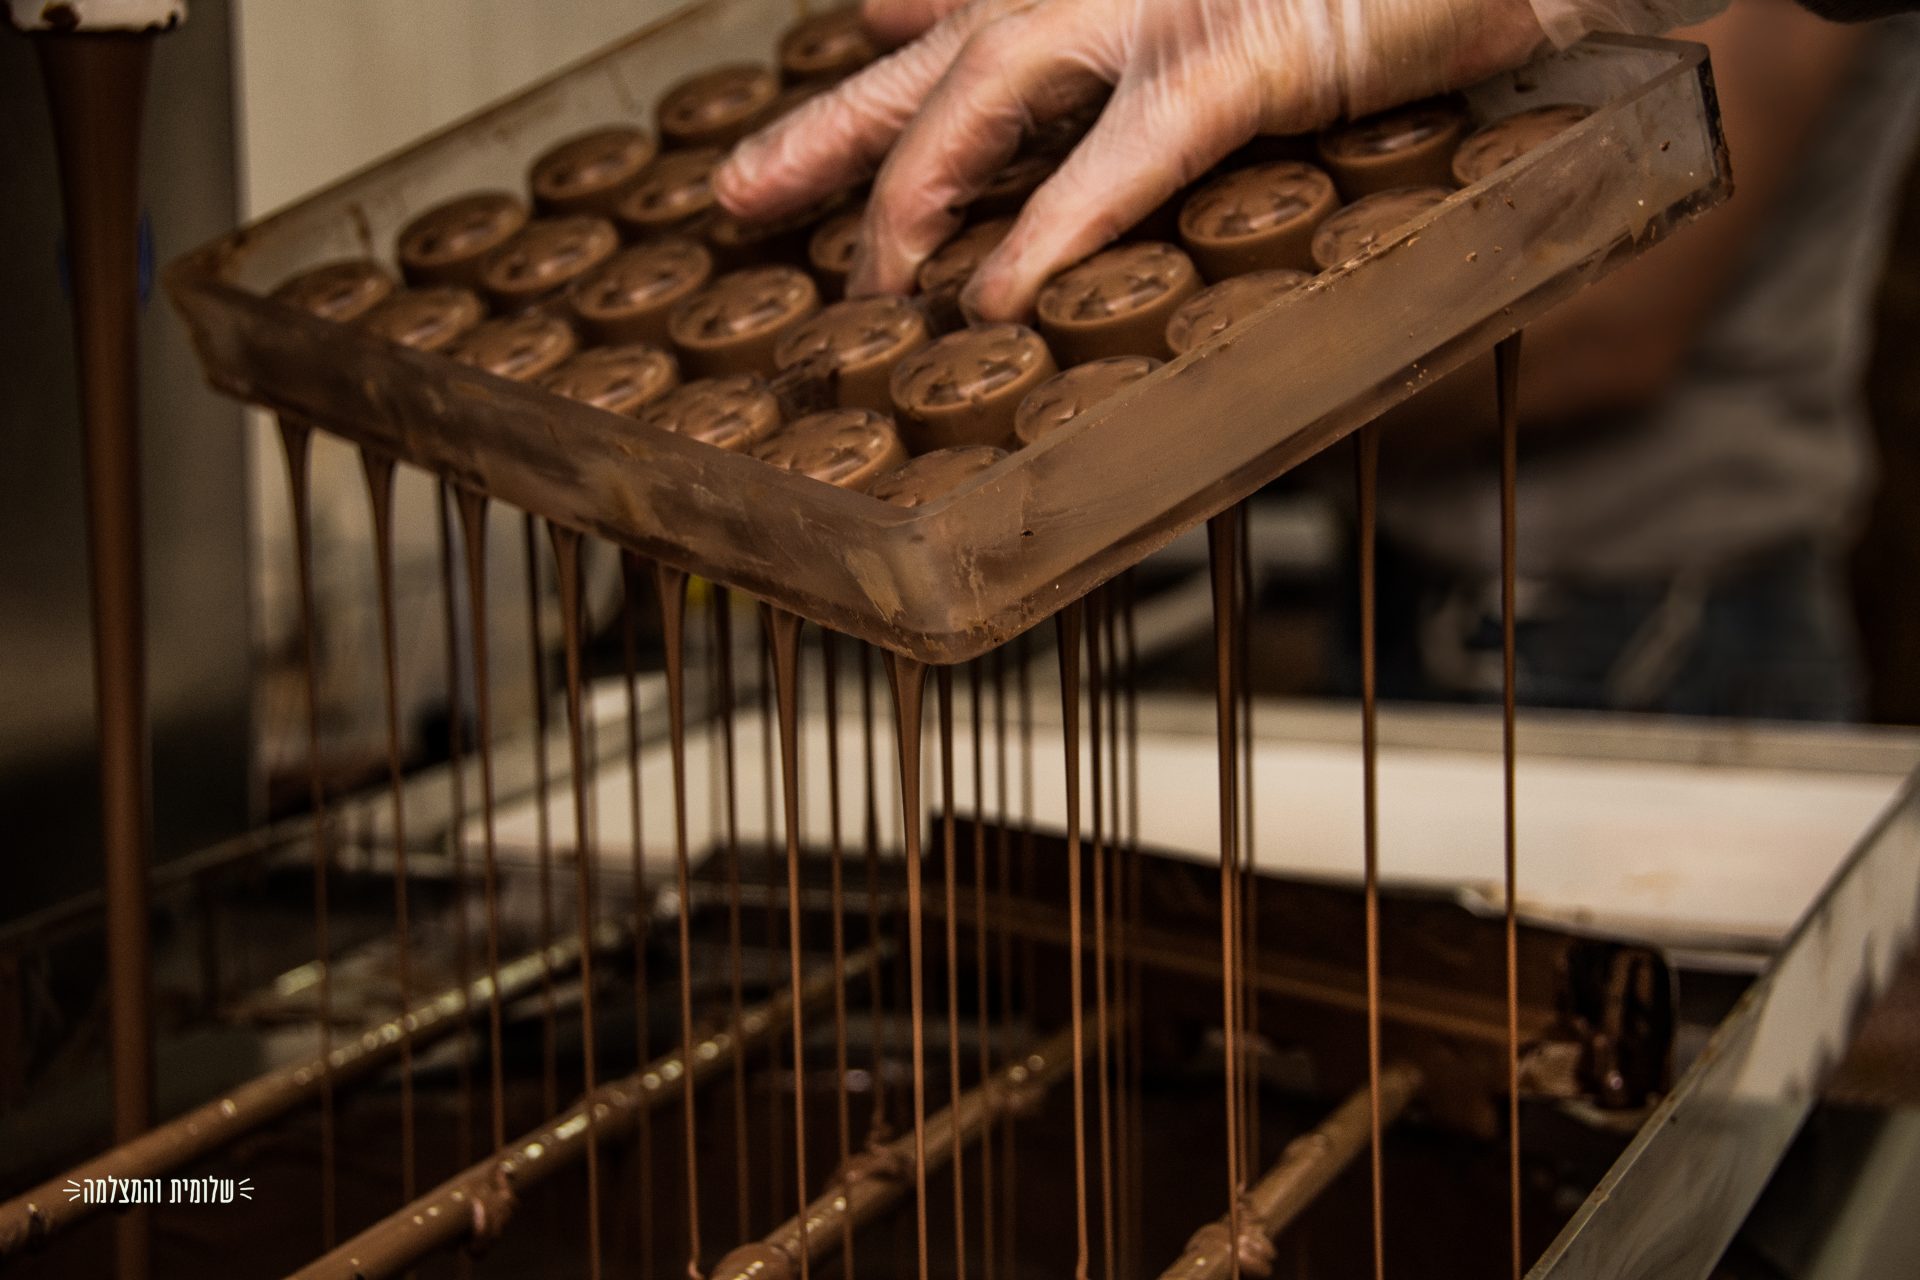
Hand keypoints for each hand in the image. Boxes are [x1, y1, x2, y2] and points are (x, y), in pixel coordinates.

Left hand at [714, 0, 1720, 320]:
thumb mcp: (1227, 37)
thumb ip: (1115, 77)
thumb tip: (987, 65)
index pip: (952, 34)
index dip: (859, 84)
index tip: (770, 152)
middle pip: (937, 61)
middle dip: (830, 134)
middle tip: (735, 204)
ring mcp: (1171, 5)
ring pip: (997, 86)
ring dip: (919, 186)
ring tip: (871, 282)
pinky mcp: (1248, 52)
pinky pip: (1127, 152)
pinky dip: (1056, 226)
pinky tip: (999, 298)